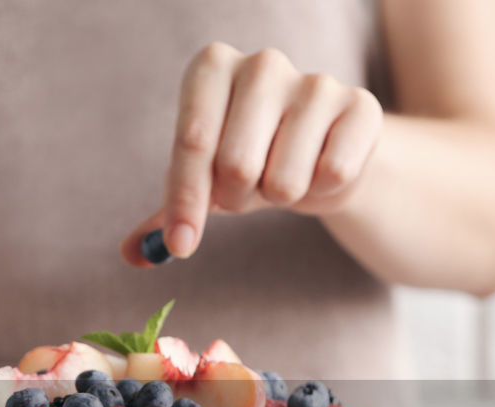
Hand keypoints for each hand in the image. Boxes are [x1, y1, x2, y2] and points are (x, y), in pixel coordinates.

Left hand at [121, 43, 382, 264]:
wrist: (322, 159)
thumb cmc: (251, 164)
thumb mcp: (203, 185)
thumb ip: (167, 216)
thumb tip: (133, 255)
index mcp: (212, 67)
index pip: (192, 143)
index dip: (185, 203)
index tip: (180, 247)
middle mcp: (262, 63)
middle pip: (236, 165)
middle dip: (236, 198)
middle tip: (246, 189)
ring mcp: (316, 80)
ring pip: (285, 179)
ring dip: (280, 196)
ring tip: (284, 174)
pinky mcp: (361, 106)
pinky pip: (331, 175)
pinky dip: (322, 190)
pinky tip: (321, 168)